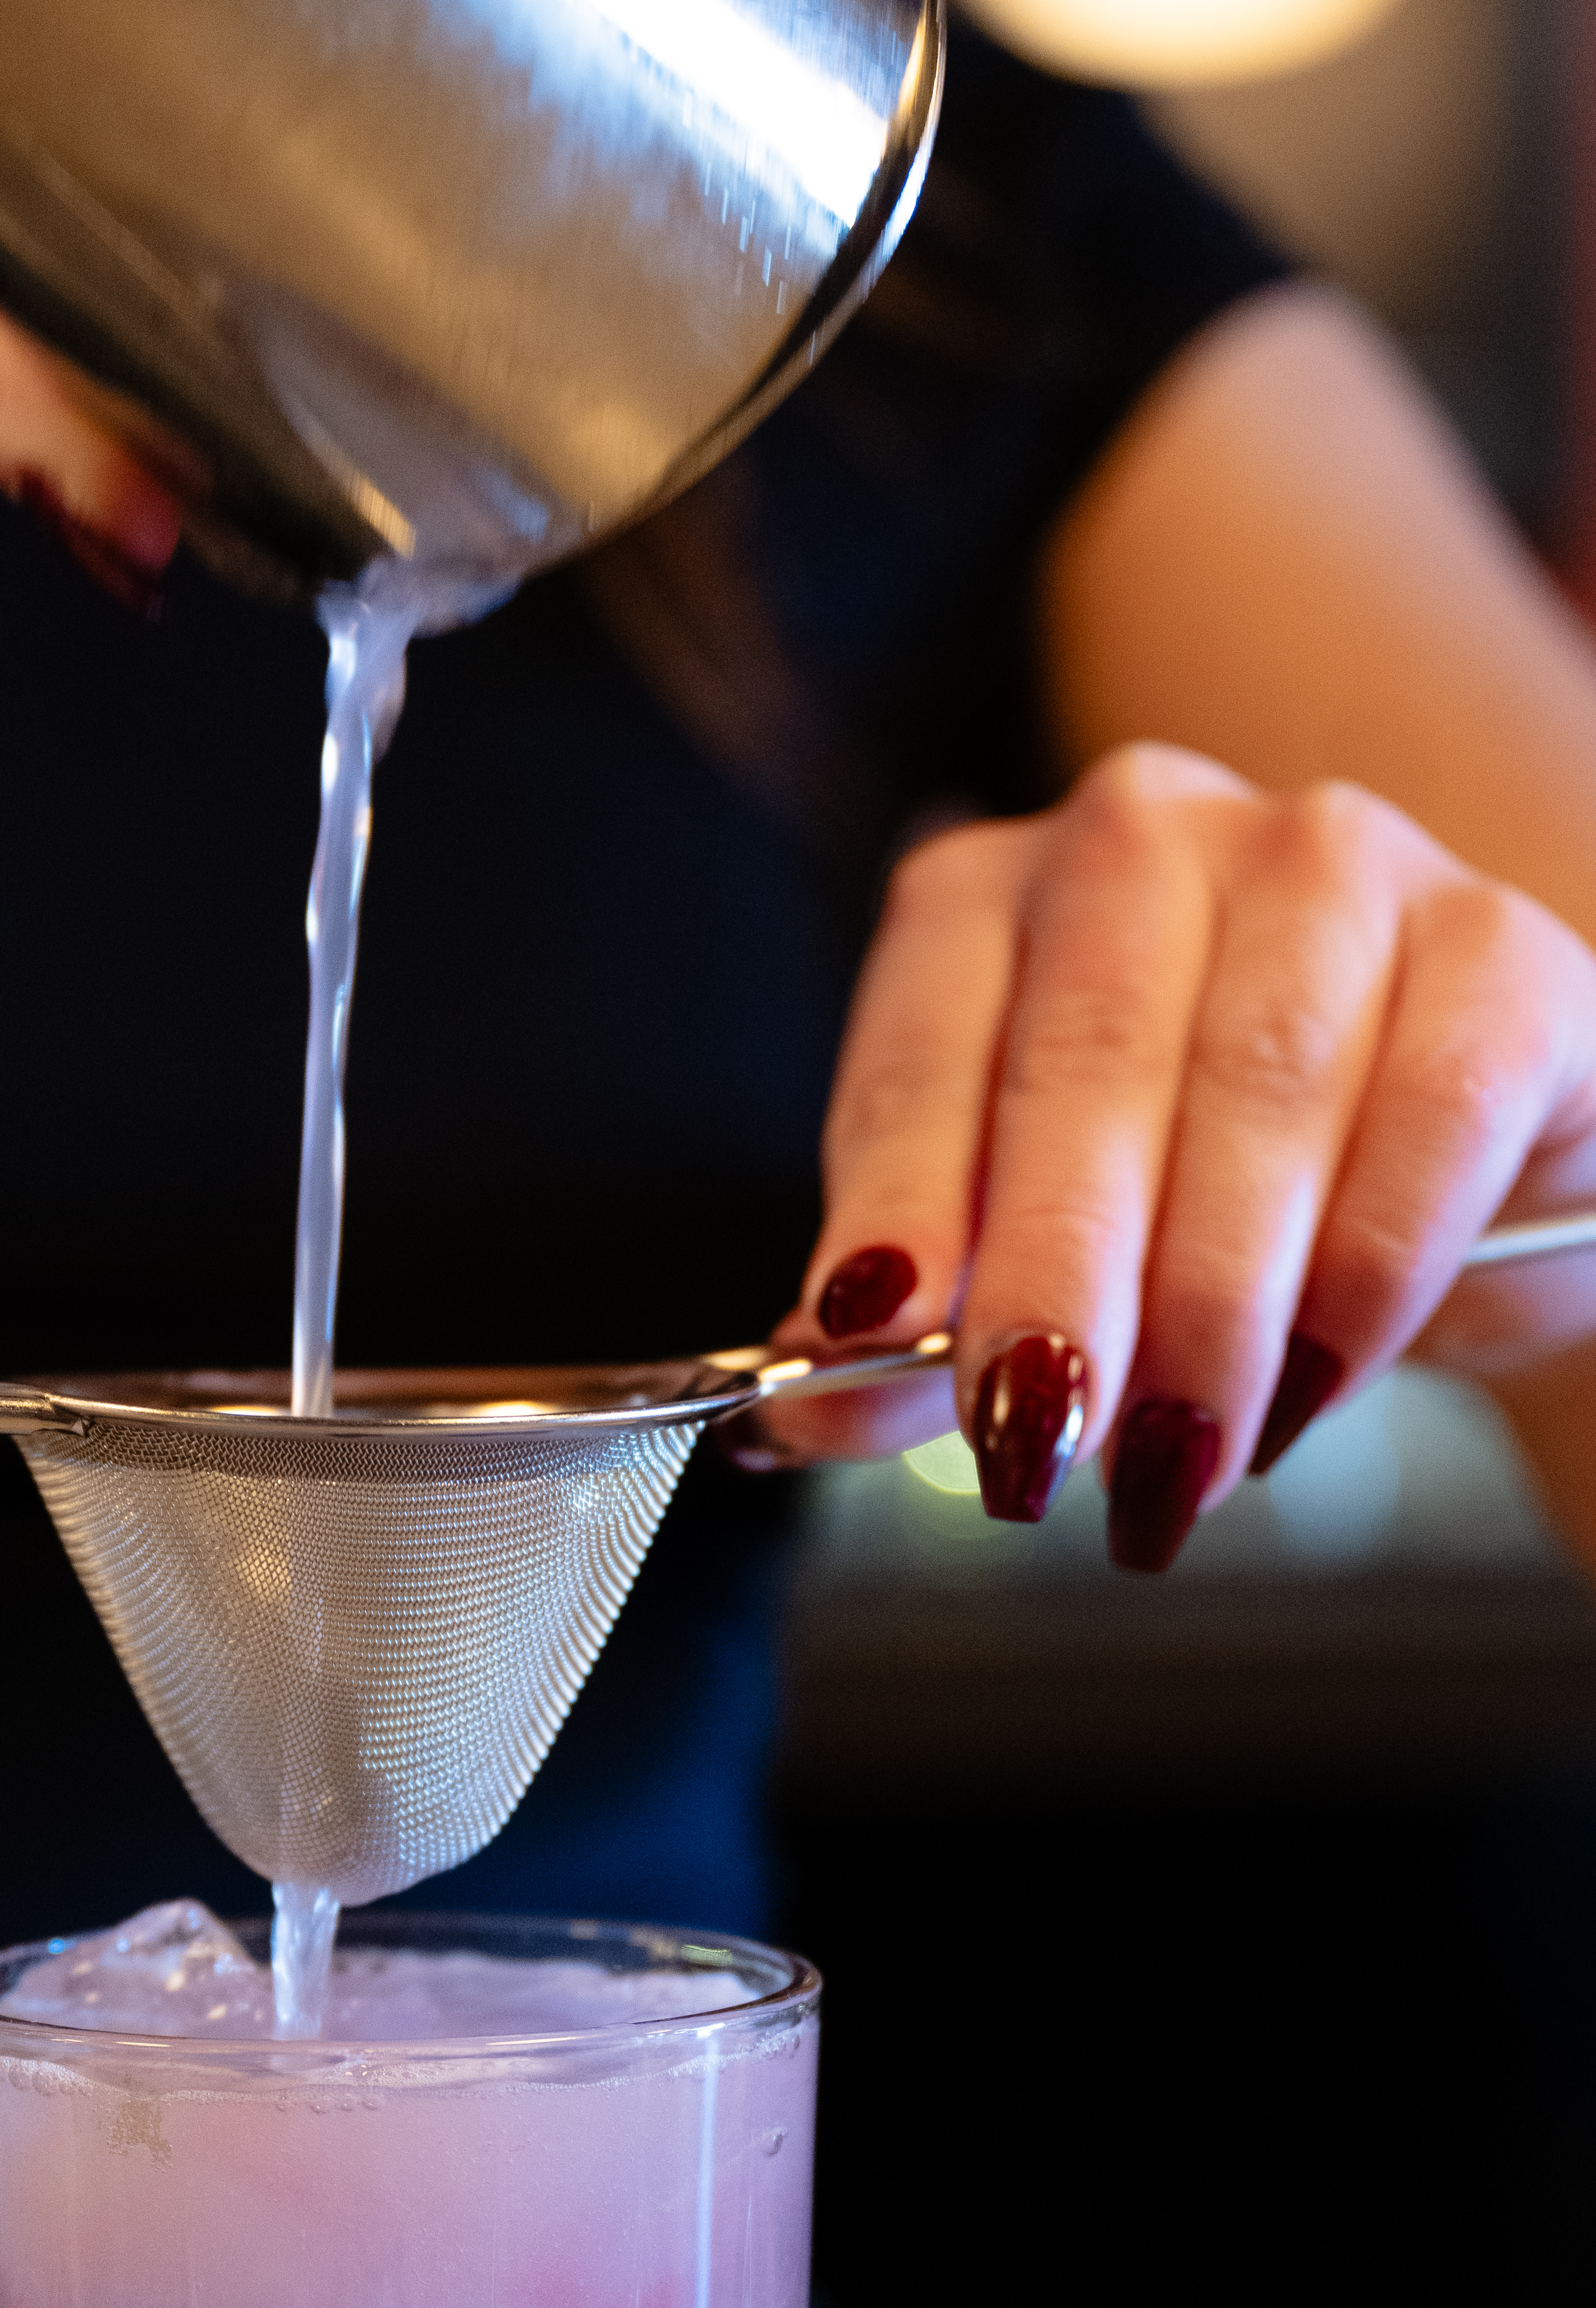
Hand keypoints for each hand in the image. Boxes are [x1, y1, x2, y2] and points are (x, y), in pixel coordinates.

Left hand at [744, 746, 1595, 1567]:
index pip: (920, 1045)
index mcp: (996, 893)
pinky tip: (1312, 1388)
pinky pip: (1429, 1117)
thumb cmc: (1212, 1195)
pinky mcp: (1501, 947)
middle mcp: (1154, 839)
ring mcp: (1342, 866)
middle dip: (1056, 1280)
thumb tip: (805, 1414)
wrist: (1453, 1176)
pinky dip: (1364, 1277)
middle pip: (1086, 1063)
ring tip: (1173, 1467)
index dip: (895, 1197)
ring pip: (1259, 1088)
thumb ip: (926, 1323)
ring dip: (1209, 1311)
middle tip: (1034, 1447)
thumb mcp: (1045, 1256)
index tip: (867, 1333)